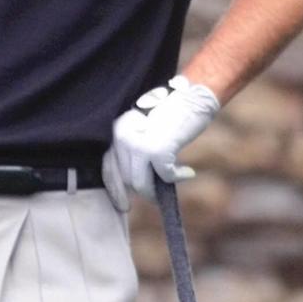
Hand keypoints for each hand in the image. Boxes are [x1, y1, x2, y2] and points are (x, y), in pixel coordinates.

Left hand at [111, 75, 219, 200]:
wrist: (193, 95)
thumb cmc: (173, 113)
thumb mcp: (144, 129)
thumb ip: (135, 150)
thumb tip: (133, 183)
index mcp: (118, 130)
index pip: (109, 166)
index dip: (116, 189)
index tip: (123, 206)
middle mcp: (123, 137)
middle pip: (127, 178)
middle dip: (144, 189)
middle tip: (159, 193)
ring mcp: (138, 144)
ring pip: (141, 184)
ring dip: (157, 190)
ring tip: (174, 180)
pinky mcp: (157, 150)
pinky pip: (165, 177)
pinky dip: (177, 177)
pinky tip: (187, 172)